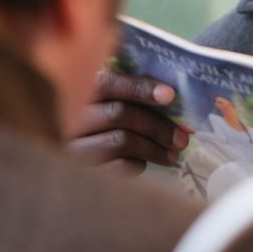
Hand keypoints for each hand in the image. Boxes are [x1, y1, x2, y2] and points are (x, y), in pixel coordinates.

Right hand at [67, 70, 189, 175]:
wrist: (70, 160)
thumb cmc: (104, 117)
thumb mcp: (111, 97)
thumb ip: (132, 92)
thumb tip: (172, 96)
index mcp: (83, 88)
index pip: (109, 84)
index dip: (141, 89)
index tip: (170, 96)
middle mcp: (72, 114)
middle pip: (120, 114)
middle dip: (157, 126)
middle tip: (182, 138)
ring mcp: (74, 143)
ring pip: (120, 141)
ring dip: (153, 149)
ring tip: (173, 155)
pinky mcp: (80, 167)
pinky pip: (115, 166)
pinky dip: (136, 164)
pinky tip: (146, 163)